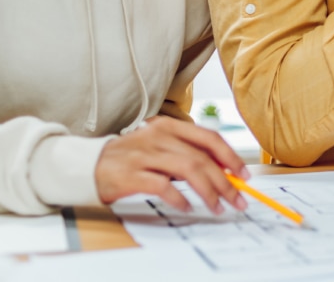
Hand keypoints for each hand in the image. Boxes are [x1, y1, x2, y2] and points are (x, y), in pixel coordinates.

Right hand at [94, 116, 250, 212]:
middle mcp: (158, 137)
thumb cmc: (131, 158)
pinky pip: (162, 186)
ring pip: (187, 170)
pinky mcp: (130, 174)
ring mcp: (144, 154)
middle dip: (225, 181)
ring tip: (218, 207)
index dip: (230, 156)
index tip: (244, 174)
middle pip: (201, 157)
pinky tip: (188, 207)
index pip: (208, 137)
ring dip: (208, 191)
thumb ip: (187, 153)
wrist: (90, 164)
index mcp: (168, 126)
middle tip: (237, 199)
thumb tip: (223, 171)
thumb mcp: (160, 147)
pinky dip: (179, 197)